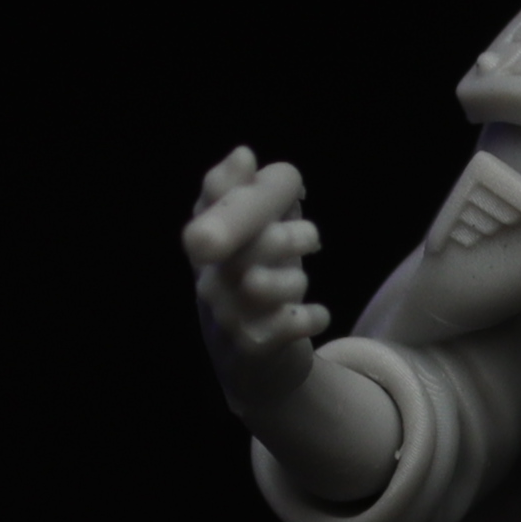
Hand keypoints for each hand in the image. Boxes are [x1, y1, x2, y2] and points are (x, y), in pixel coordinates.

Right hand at [184, 147, 330, 413]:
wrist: (253, 366)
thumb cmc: (259, 284)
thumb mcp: (258, 233)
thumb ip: (255, 194)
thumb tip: (242, 155)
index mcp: (206, 236)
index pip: (216, 195)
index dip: (245, 185)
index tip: (259, 169)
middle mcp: (207, 274)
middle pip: (251, 238)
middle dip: (292, 236)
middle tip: (310, 241)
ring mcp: (224, 313)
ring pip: (266, 281)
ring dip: (296, 281)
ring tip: (296, 287)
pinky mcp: (249, 347)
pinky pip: (293, 321)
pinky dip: (313, 315)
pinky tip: (312, 316)